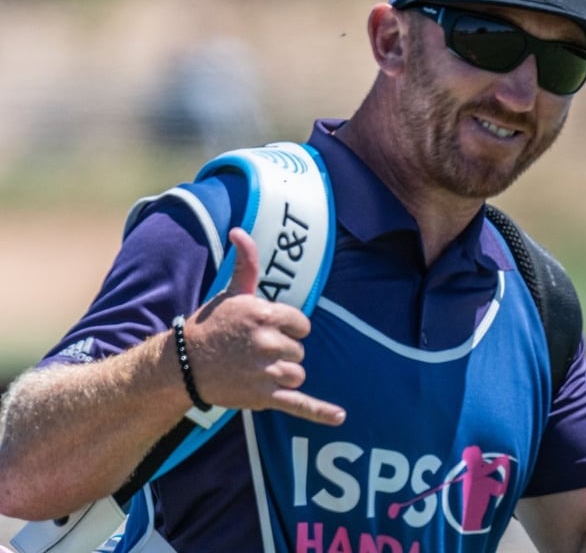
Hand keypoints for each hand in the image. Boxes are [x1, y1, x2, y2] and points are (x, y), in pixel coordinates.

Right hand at [182, 227, 345, 425]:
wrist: (182, 365)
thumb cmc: (211, 326)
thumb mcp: (232, 293)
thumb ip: (246, 263)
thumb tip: (240, 231)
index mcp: (266, 315)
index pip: (302, 326)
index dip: (287, 330)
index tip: (265, 332)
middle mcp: (269, 342)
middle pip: (300, 351)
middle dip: (282, 353)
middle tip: (252, 353)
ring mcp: (267, 371)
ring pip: (298, 374)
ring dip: (283, 375)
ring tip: (254, 371)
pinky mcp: (264, 396)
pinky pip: (300, 404)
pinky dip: (320, 412)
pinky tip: (340, 417)